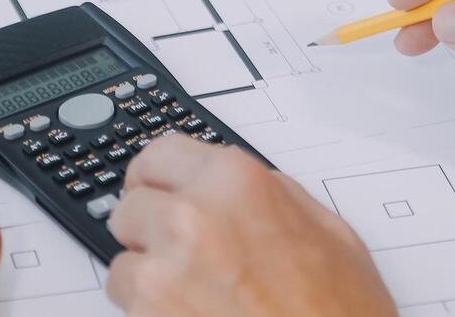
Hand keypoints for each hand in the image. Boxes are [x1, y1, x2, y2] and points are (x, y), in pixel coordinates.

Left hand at [107, 136, 395, 316]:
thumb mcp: (329, 232)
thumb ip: (272, 195)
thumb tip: (236, 186)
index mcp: (236, 183)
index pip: (160, 155)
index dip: (160, 179)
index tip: (159, 192)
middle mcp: (193, 217)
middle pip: (131, 206)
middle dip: (152, 229)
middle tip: (186, 255)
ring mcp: (164, 273)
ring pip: (124, 261)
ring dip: (150, 277)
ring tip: (199, 299)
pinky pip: (128, 305)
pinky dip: (151, 315)